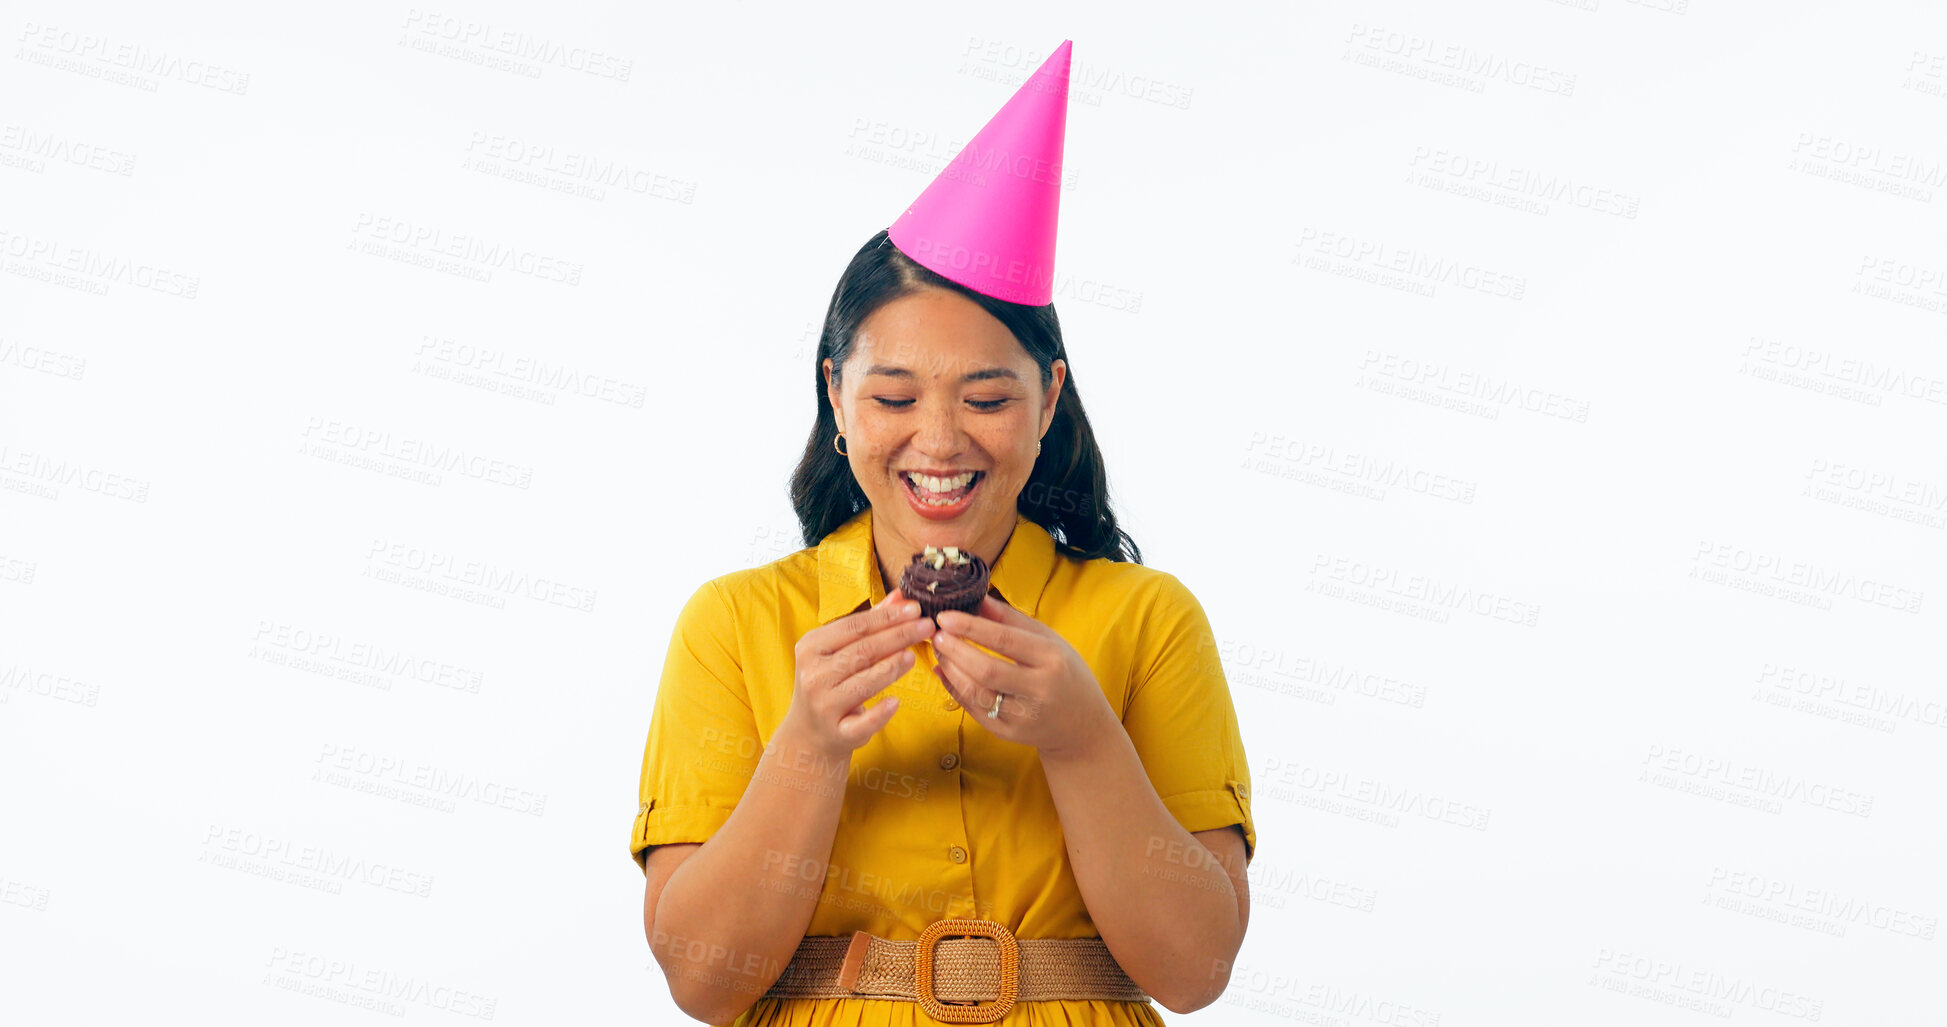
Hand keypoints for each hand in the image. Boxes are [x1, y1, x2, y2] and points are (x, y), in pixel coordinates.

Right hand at [779, 587, 934, 758]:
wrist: (809, 732)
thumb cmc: (831, 682)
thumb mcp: (840, 651)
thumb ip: (869, 625)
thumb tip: (900, 597)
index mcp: (811, 647)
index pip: (854, 627)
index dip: (886, 617)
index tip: (914, 609)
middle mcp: (813, 675)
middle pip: (861, 651)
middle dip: (897, 636)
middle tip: (926, 626)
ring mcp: (824, 706)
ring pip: (863, 683)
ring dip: (890, 668)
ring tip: (914, 654)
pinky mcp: (837, 733)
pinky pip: (862, 723)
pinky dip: (879, 713)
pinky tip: (895, 702)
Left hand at [931, 594, 1116, 759]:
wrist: (1082, 726)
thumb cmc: (1066, 673)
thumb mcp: (1049, 640)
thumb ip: (1011, 619)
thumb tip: (976, 597)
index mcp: (1052, 660)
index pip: (1005, 641)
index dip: (970, 627)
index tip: (945, 616)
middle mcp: (1039, 690)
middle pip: (986, 670)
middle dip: (955, 650)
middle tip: (936, 634)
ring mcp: (1022, 717)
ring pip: (976, 693)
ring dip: (951, 670)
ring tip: (940, 651)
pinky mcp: (1008, 734)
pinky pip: (973, 710)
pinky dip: (954, 690)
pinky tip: (944, 672)